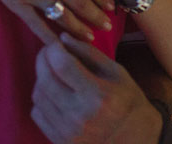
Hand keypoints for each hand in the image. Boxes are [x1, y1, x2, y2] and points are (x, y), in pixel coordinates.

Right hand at [0, 0, 115, 43]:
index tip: (113, 5)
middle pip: (80, 0)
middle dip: (95, 14)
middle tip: (108, 27)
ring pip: (62, 15)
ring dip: (77, 29)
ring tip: (90, 40)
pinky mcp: (16, 0)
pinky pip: (35, 24)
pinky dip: (47, 37)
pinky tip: (57, 48)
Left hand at [32, 33, 163, 143]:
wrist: (134, 138)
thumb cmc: (127, 101)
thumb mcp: (116, 72)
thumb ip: (89, 53)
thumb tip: (63, 38)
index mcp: (98, 95)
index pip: (62, 65)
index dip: (53, 49)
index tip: (55, 42)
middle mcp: (80, 116)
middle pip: (45, 80)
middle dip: (43, 59)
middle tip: (48, 51)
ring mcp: (68, 132)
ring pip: (38, 96)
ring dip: (40, 77)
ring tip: (52, 71)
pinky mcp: (60, 141)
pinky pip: (37, 113)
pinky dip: (41, 98)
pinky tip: (53, 92)